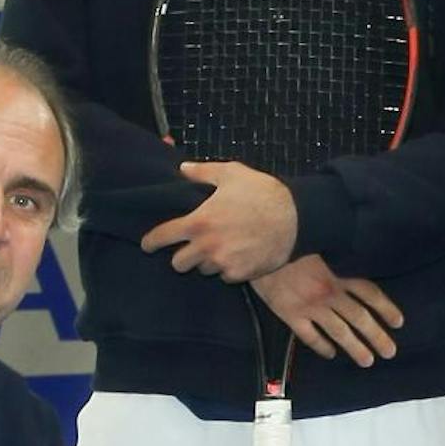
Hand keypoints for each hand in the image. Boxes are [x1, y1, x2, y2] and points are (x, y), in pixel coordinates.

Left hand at [148, 162, 298, 281]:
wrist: (297, 217)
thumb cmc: (263, 192)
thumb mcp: (231, 173)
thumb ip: (202, 172)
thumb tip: (183, 169)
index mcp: (199, 221)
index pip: (163, 237)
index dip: (151, 242)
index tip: (148, 245)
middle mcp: (207, 246)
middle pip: (178, 263)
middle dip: (182, 256)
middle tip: (192, 247)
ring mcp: (223, 263)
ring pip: (203, 270)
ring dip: (207, 262)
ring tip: (221, 247)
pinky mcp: (240, 274)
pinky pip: (226, 276)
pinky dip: (228, 269)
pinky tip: (238, 254)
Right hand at [252, 253, 402, 365]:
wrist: (261, 244)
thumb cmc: (291, 238)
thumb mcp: (322, 242)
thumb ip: (339, 255)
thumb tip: (356, 260)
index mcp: (338, 272)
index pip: (369, 293)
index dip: (386, 309)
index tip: (398, 322)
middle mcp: (329, 292)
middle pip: (360, 318)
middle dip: (377, 336)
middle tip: (390, 352)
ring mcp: (310, 306)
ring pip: (339, 332)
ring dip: (355, 347)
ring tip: (367, 361)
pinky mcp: (290, 314)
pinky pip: (310, 336)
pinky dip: (321, 346)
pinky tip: (330, 354)